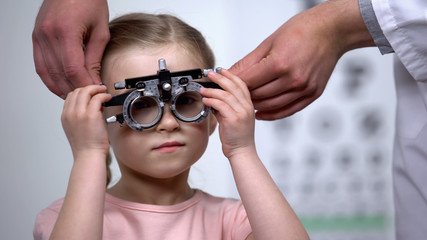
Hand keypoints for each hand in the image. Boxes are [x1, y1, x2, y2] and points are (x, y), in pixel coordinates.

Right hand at [33, 0, 109, 98]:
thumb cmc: (88, 0)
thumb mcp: (100, 29)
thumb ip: (96, 57)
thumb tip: (95, 79)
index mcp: (66, 31)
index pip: (73, 69)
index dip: (85, 85)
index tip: (96, 92)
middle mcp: (48, 34)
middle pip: (59, 73)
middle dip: (75, 89)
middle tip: (88, 98)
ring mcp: (39, 36)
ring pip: (47, 72)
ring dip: (61, 87)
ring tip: (75, 96)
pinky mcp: (36, 37)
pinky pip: (40, 64)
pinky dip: (49, 78)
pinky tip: (60, 85)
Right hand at [61, 85, 111, 159]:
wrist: (88, 155)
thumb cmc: (86, 146)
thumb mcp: (75, 129)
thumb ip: (79, 117)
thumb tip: (91, 107)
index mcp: (65, 116)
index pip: (71, 96)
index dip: (82, 92)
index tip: (91, 93)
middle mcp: (70, 113)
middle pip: (77, 91)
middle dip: (90, 88)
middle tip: (99, 90)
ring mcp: (79, 113)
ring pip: (86, 91)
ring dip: (97, 89)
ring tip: (104, 92)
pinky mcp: (91, 115)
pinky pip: (97, 98)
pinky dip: (103, 95)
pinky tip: (108, 98)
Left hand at [200, 69, 254, 158]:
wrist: (242, 151)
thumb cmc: (237, 137)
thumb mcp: (234, 118)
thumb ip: (226, 107)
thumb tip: (214, 99)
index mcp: (248, 105)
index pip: (241, 85)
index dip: (231, 76)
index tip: (221, 70)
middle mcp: (246, 107)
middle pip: (233, 86)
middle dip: (220, 77)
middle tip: (210, 74)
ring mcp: (241, 113)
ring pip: (226, 94)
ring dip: (212, 90)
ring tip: (203, 89)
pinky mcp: (233, 119)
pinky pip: (221, 105)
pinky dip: (211, 100)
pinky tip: (205, 100)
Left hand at [230, 0, 373, 119]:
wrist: (331, 31)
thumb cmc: (301, 31)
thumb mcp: (269, 43)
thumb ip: (248, 62)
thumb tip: (228, 74)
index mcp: (280, 64)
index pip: (248, 82)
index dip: (233, 85)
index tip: (224, 86)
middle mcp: (293, 79)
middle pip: (258, 96)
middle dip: (242, 95)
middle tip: (232, 95)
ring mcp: (304, 88)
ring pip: (271, 105)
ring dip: (256, 105)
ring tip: (245, 102)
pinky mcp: (312, 94)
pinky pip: (288, 110)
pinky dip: (273, 114)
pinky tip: (261, 112)